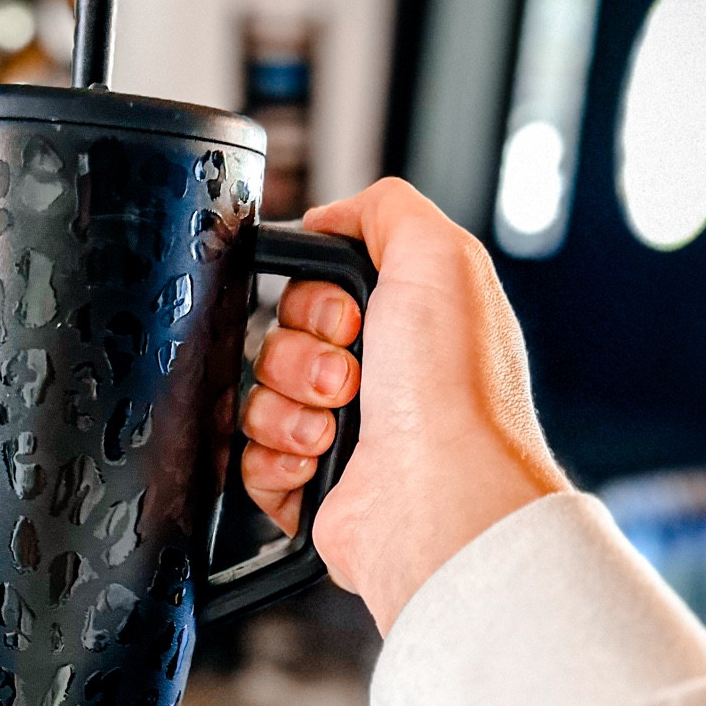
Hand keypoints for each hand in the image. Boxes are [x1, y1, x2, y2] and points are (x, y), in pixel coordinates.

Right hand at [241, 178, 568, 636]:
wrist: (441, 495)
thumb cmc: (455, 390)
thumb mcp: (440, 254)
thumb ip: (385, 210)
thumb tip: (328, 219)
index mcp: (407, 326)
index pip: (315, 291)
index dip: (314, 298)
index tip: (345, 314)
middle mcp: (380, 381)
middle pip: (279, 340)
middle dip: (300, 354)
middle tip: (349, 378)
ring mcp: (344, 437)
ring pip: (259, 398)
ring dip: (287, 407)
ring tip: (336, 426)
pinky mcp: (314, 488)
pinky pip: (250, 459)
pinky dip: (274, 457)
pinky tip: (316, 460)